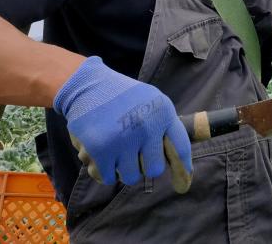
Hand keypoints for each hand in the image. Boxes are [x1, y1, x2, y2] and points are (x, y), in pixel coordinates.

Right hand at [54, 56, 191, 188]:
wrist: (88, 86)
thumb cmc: (125, 98)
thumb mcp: (153, 102)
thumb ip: (166, 128)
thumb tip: (183, 168)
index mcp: (162, 112)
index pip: (180, 148)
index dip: (183, 169)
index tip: (182, 185)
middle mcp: (146, 125)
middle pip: (154, 169)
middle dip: (144, 165)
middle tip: (133, 153)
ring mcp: (123, 138)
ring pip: (131, 177)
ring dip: (123, 168)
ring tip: (116, 149)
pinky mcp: (100, 149)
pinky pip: (108, 178)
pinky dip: (104, 170)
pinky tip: (101, 153)